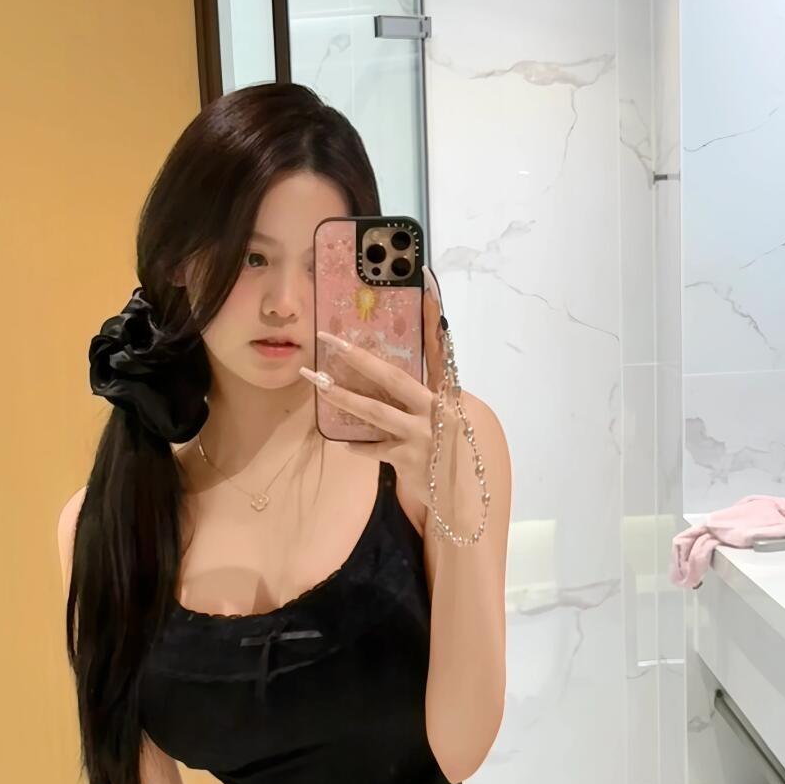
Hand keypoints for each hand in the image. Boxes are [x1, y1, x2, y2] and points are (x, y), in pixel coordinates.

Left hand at [298, 265, 450, 514]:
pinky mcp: (406, 459)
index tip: (424, 281)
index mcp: (450, 396)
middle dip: (357, 357)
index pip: (440, 348)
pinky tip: (343, 443)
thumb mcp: (453, 426)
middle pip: (391, 376)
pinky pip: (374, 448)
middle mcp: (436, 410)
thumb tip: (398, 393)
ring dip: (342, 397)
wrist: (467, 503)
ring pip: (374, 411)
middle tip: (329, 340)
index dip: (433, 315)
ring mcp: (420, 434)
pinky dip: (358, 447)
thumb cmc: (460, 462)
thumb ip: (429, 407)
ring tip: (317, 385)